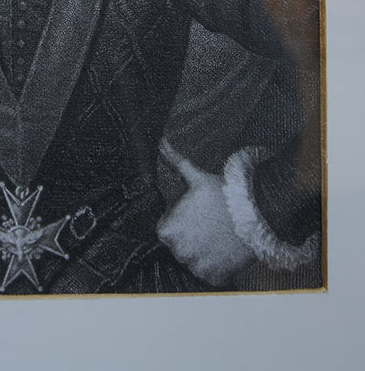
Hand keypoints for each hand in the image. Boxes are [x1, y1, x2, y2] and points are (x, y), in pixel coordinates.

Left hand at [156, 137, 254, 286]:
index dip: (179, 222)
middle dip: (189, 238)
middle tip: (207, 224)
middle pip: (179, 247)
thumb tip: (162, 144)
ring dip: (202, 252)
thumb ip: (176, 163)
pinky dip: (216, 266)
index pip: (165, 231)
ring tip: (217, 236)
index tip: (193, 215)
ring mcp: (197, 267)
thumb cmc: (225, 195)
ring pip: (194, 261)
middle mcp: (179, 252)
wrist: (258, 215)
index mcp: (168, 230)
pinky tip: (224, 249)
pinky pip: (209, 274)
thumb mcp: (197, 177)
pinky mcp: (215, 277)